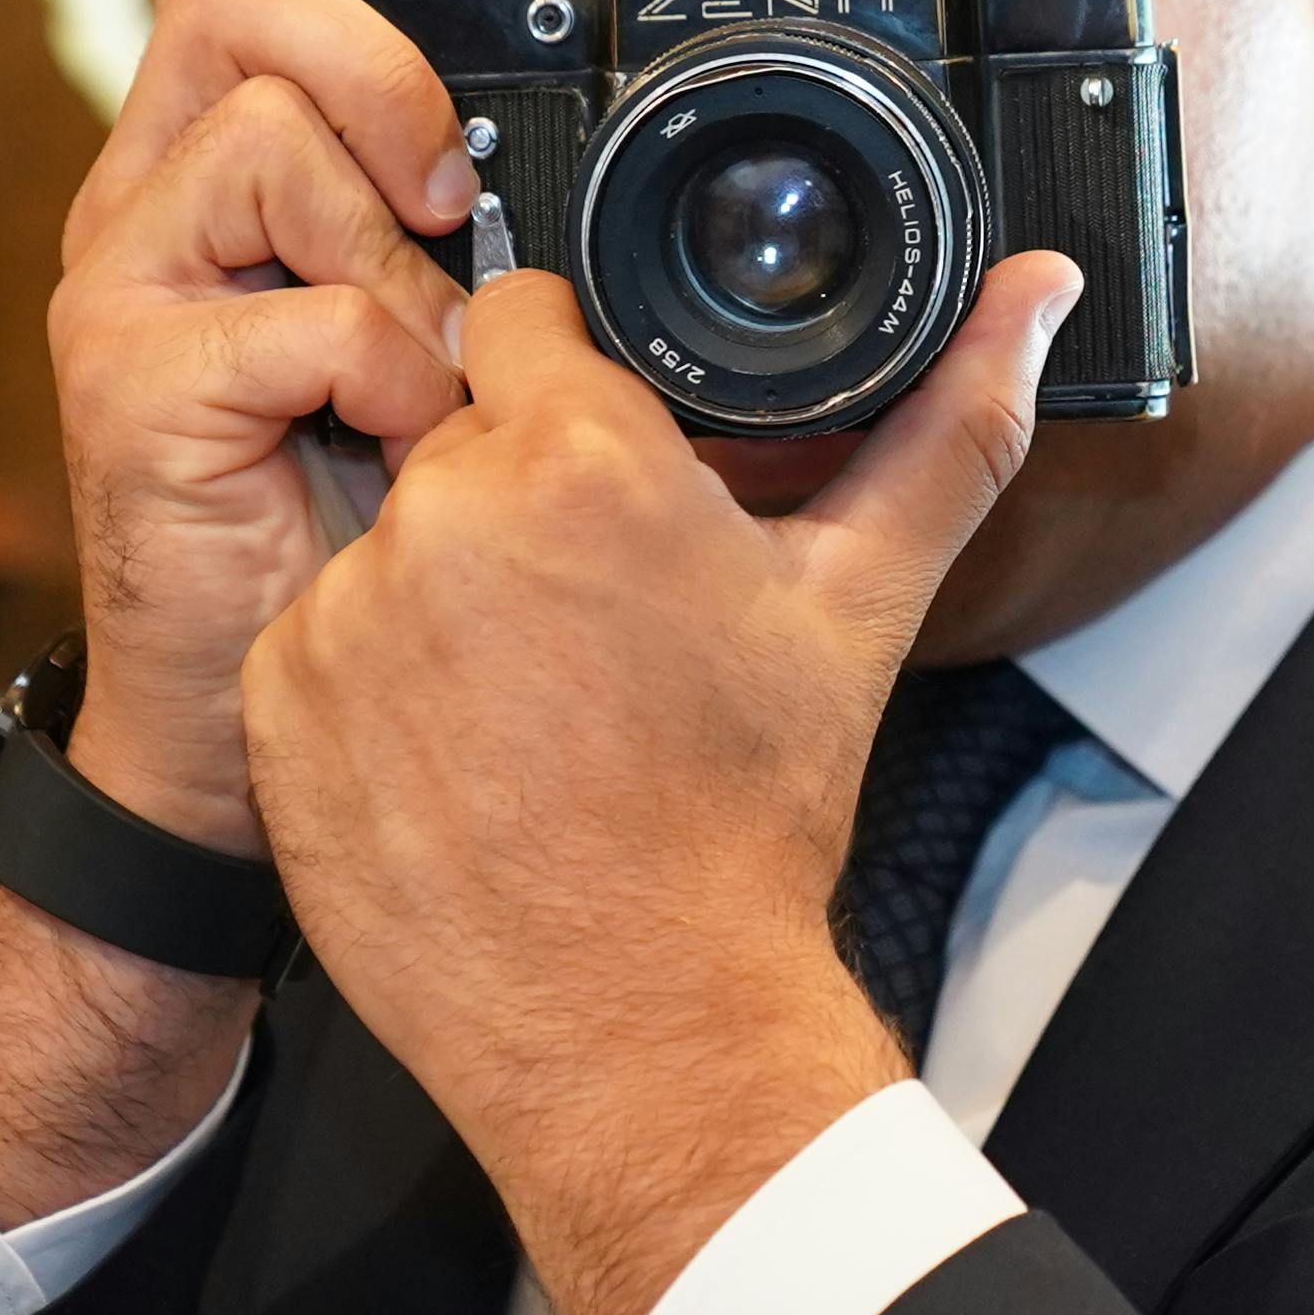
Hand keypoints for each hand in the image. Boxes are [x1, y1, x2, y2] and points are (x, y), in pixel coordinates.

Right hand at [0, 0, 477, 1228]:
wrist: (257, 726)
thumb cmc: (355, 534)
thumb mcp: (440, 343)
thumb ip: (472, 233)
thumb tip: (588, 160)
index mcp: (224, 153)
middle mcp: (151, 192)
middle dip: (378, 58)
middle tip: (456, 180)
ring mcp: (123, 281)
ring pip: (259, 134)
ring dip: (390, 240)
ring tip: (427, 357)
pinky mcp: (123, 383)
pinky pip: (284, 314)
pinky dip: (377, 368)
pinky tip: (397, 437)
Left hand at [243, 253, 1086, 1314]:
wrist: (640, 1022)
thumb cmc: (750, 819)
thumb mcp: (859, 604)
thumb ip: (951, 424)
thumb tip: (1036, 292)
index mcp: (582, 458)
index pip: (524, 316)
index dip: (568, 375)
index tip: (604, 453)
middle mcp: (444, 514)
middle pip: (459, 434)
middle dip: (519, 497)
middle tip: (590, 608)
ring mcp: (345, 612)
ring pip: (390, 538)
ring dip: (442, 589)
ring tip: (528, 696)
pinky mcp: (277, 702)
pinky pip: (318, 641)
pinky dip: (371, 682)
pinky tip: (455, 751)